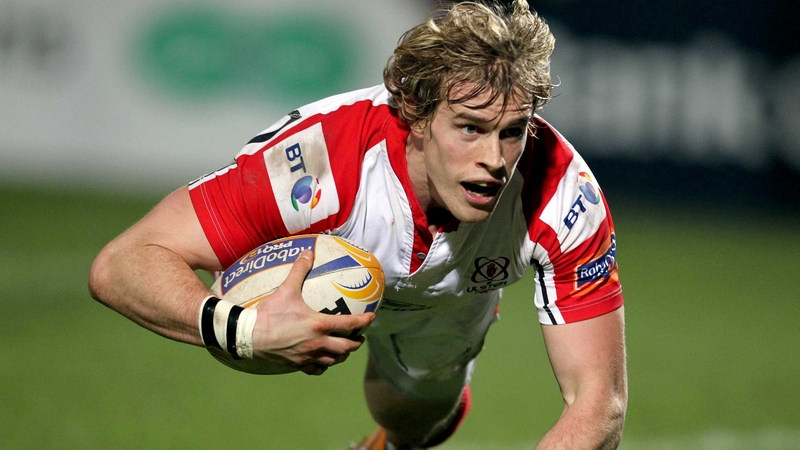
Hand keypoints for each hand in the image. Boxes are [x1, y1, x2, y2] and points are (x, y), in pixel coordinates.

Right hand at [251, 249, 374, 374]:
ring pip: (334, 360)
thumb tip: (308, 252)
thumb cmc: (269, 313)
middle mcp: (317, 343)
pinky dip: (324, 365)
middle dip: (356, 343)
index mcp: (319, 325)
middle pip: (346, 348)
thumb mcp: (286, 289)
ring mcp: (308, 356)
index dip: (364, 321)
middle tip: (359, 337)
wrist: (249, 335)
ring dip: (342, 355)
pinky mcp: (298, 364)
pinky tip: (324, 360)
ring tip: (345, 349)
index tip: (372, 318)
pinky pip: (317, 369)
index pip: (350, 324)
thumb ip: (299, 270)